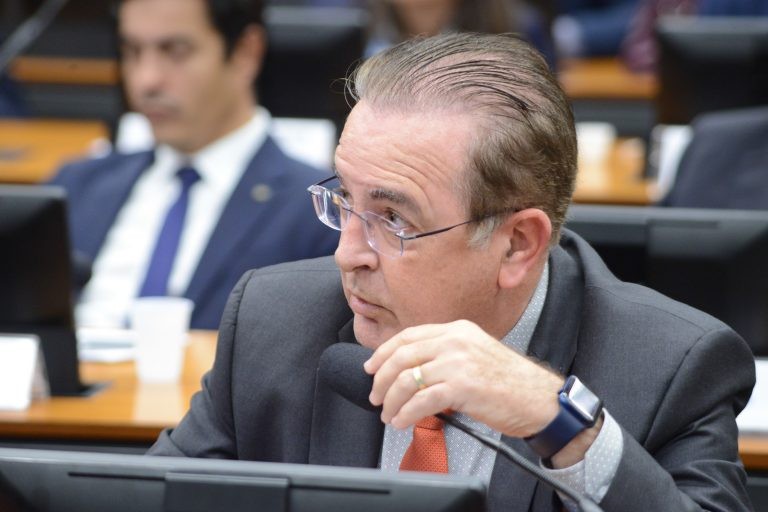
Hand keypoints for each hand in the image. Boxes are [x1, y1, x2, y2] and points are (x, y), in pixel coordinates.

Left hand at [364, 319, 563, 437]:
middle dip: (382, 379)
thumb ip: (446, 354)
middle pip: (402, 356)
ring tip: (389, 414)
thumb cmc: (511, 382)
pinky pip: (421, 400)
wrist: (541, 399)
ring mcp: (458, 362)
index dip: (384, 352)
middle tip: (376, 396)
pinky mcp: (462, 386)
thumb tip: (411, 370)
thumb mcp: (476, 353)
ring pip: (407, 379)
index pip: (408, 336)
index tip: (371, 367)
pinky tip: (402, 422)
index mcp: (458, 329)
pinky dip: (406, 414)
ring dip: (391, 401)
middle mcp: (456, 341)